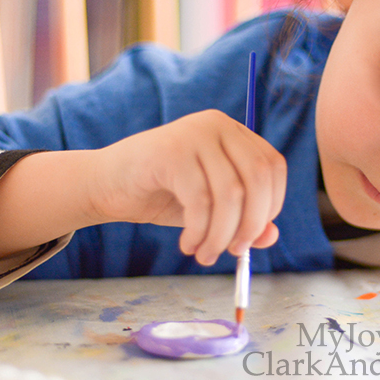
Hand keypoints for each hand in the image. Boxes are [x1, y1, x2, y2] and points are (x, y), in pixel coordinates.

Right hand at [89, 110, 286, 264]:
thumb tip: (272, 236)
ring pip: (230, 193)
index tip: (252, 236)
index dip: (271, 205)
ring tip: (205, 254)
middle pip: (258, 177)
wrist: (106, 184)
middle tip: (234, 252)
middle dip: (251, 223)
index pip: (272, 166)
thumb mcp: (212, 207)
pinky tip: (188, 244)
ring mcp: (194, 134)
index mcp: (233, 133)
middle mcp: (218, 125)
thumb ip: (244, 218)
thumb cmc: (164, 194)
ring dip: (221, 234)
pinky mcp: (170, 151)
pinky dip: (199, 231)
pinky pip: (199, 199)